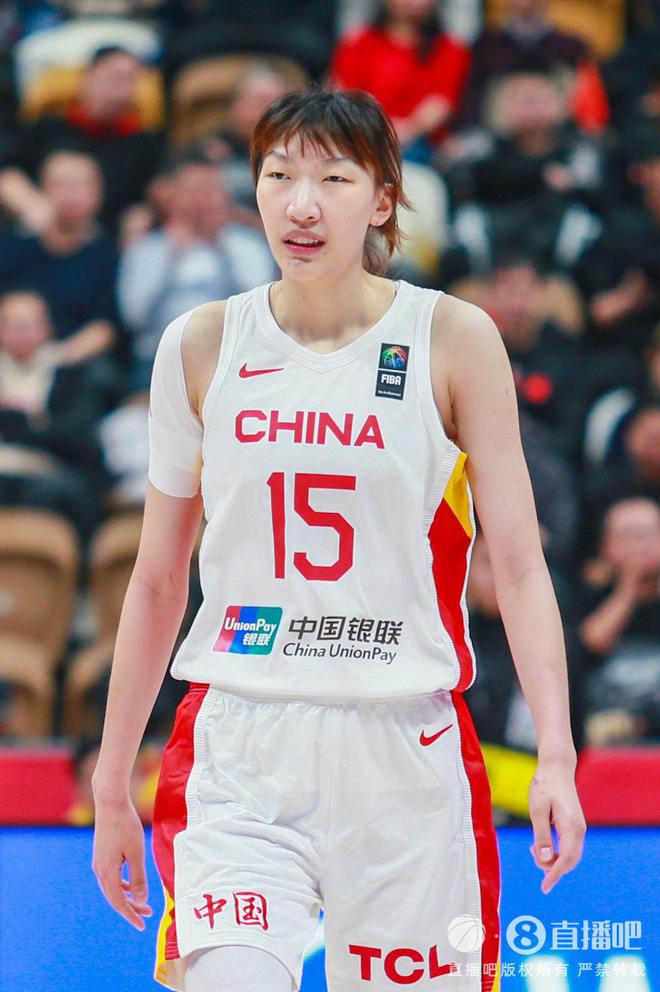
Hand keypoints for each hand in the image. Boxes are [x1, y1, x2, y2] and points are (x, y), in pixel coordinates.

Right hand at [92, 795, 152, 929]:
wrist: (110, 802)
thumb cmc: (125, 825)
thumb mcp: (136, 852)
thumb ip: (139, 877)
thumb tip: (141, 900)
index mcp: (107, 872)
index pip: (118, 902)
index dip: (130, 915)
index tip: (142, 925)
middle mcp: (99, 870)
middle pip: (115, 897)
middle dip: (130, 908)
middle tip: (147, 917)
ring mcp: (99, 862)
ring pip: (113, 887)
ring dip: (128, 896)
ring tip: (143, 903)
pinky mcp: (102, 855)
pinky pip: (112, 877)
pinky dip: (123, 885)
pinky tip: (133, 885)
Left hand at [528, 758, 585, 893]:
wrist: (557, 767)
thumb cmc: (544, 786)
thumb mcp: (537, 811)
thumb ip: (541, 836)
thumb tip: (546, 860)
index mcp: (571, 827)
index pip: (566, 859)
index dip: (554, 875)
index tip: (544, 888)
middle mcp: (579, 830)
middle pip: (570, 861)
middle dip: (552, 867)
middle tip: (531, 855)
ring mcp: (579, 828)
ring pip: (570, 855)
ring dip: (554, 859)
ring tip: (533, 849)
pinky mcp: (575, 825)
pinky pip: (569, 846)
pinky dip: (557, 852)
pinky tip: (541, 845)